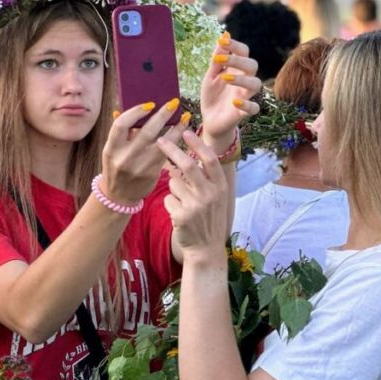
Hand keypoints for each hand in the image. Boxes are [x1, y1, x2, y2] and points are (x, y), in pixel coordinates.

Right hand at [101, 101, 191, 205]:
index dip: (135, 112)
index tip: (150, 104)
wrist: (119, 196)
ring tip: (185, 117)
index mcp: (111, 148)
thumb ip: (120, 131)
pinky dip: (176, 142)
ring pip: (162, 143)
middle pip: (145, 131)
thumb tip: (127, 106)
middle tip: (174, 103)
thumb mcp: (112, 150)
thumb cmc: (116, 167)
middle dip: (162, 115)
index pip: (121, 125)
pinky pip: (167, 154)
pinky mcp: (152, 173)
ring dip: (176, 128)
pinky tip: (183, 133)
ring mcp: (139, 166)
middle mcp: (124, 157)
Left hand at [157, 131, 229, 256]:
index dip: (197, 143)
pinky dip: (170, 204)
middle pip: (187, 165)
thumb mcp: (215, 197)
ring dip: (173, 188)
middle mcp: (210, 194)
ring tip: (182, 203)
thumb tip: (186, 158)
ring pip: (173, 183)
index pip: (210, 159)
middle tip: (160, 140)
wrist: (206, 248)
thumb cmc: (209, 219)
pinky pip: (168, 199)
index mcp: (220, 186)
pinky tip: (179, 215)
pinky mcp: (182, 215)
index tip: (186, 131)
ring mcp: (196, 205)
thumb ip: (205, 179)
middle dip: (172, 150)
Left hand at [200, 33, 261, 151]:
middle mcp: (245, 80)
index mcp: (237, 69)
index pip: (244, 52)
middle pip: (252, 65)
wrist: (210, 120)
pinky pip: (254, 108)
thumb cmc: (212, 95)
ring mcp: (246, 96)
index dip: (235, 46)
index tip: (222, 41)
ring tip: (225, 78)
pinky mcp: (244, 113)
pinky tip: (235, 102)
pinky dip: (247, 105)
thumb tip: (224, 35)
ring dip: (242, 79)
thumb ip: (218, 58)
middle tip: (220, 60)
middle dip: (238, 60)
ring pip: (256, 84)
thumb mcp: (211, 75)